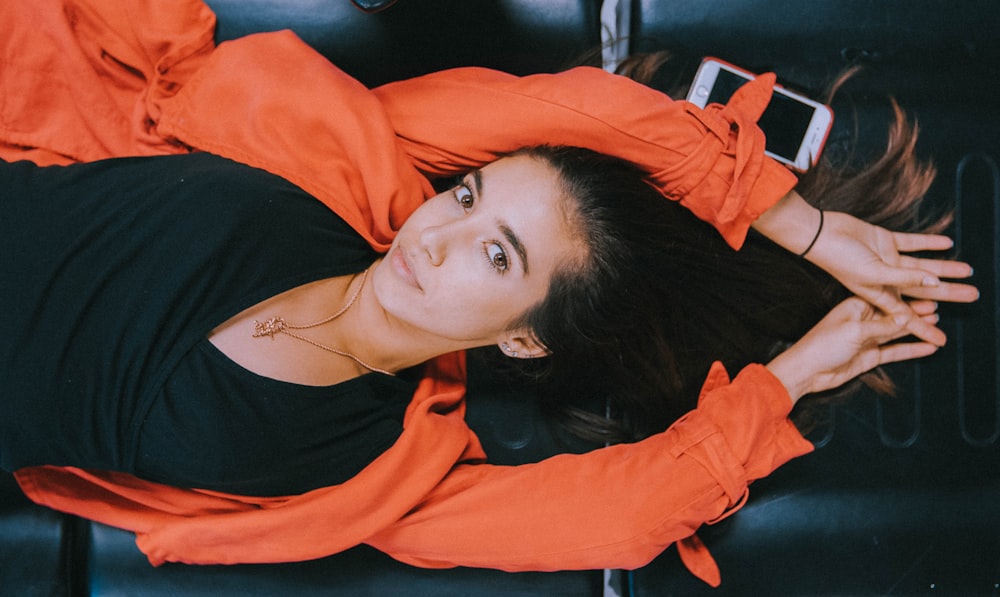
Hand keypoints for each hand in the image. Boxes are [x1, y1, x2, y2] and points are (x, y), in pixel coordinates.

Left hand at [767, 297, 940, 403]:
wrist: (806, 372)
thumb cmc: (823, 345)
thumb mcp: (854, 331)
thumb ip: (882, 326)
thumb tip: (908, 317)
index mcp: (856, 306)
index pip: (888, 301)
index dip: (908, 300)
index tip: (930, 296)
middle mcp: (864, 320)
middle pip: (895, 316)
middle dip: (917, 314)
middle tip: (940, 310)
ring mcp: (867, 339)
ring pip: (898, 333)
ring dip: (917, 331)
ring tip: (938, 325)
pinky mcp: (869, 356)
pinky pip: (895, 351)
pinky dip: (912, 349)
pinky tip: (929, 347)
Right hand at [804, 211, 978, 345]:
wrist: (818, 233)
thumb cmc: (838, 261)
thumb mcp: (872, 276)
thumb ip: (904, 279)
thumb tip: (934, 282)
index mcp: (877, 295)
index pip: (906, 317)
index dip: (924, 329)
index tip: (943, 341)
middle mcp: (884, 281)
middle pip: (922, 290)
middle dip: (947, 293)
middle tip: (973, 295)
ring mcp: (885, 261)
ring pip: (921, 267)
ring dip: (944, 267)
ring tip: (968, 270)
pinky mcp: (884, 241)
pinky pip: (912, 243)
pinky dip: (929, 243)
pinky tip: (946, 243)